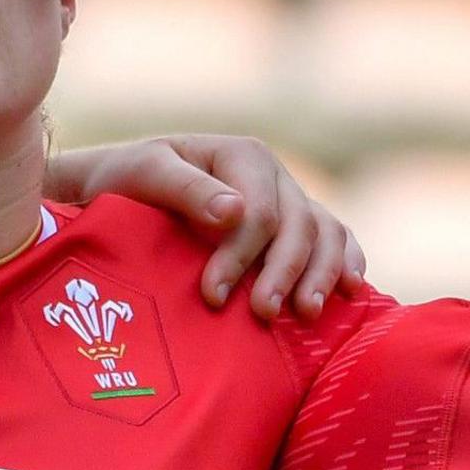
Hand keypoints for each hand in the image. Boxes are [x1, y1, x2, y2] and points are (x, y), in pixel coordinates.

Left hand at [42, 136, 364, 318]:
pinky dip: (348, 262)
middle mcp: (274, 175)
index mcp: (242, 155)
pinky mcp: (297, 226)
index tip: (214, 295)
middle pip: (299, 225)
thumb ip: (185, 188)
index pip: (259, 211)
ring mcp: (290, 200)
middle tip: (263, 315)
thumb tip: (234, 210)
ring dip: (322, 274)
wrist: (120, 192)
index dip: (242, 255)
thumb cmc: (125, 182)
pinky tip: (349, 290)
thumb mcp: (143, 174)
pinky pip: (337, 238)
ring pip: (326, 233)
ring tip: (307, 313)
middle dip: (284, 272)